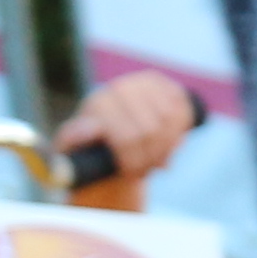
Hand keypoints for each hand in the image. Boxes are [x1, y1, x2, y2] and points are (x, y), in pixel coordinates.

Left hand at [54, 71, 199, 183]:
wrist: (108, 137)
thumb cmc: (89, 149)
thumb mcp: (73, 151)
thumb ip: (74, 140)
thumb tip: (91, 128)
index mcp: (97, 103)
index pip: (127, 135)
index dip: (133, 160)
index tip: (132, 174)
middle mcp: (120, 87)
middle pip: (152, 129)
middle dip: (151, 156)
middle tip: (146, 171)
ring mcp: (143, 83)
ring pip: (170, 119)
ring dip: (167, 146)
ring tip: (157, 161)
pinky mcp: (163, 85)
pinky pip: (183, 109)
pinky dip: (180, 132)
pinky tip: (170, 145)